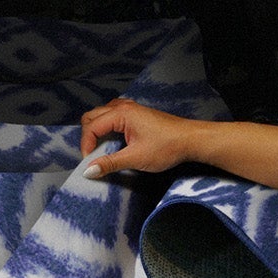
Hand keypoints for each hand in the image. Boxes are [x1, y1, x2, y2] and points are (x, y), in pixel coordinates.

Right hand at [79, 98, 201, 177]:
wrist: (191, 140)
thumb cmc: (168, 146)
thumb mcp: (136, 158)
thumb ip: (110, 163)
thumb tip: (89, 170)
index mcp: (121, 113)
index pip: (91, 127)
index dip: (86, 146)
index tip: (90, 163)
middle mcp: (124, 107)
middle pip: (92, 117)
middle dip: (88, 136)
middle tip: (93, 156)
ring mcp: (131, 109)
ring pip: (102, 115)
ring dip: (97, 130)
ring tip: (102, 149)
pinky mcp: (137, 114)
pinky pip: (113, 116)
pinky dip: (108, 127)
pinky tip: (114, 141)